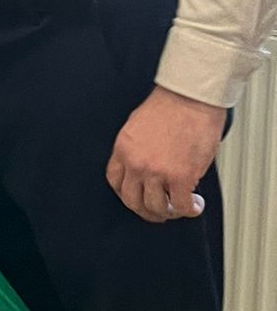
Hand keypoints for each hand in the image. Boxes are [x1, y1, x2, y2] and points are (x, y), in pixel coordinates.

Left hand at [107, 86, 224, 222]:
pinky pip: (182, 206)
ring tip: (179, 206)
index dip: (127, 194)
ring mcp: (157, 172)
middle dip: (146, 210)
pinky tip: (195, 205)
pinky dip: (190, 210)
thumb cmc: (170, 106)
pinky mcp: (180, 177)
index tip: (138, 197)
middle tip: (160, 210)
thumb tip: (145, 168)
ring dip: (169, 212)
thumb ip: (136, 149)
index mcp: (123, 148)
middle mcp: (136, 163)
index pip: (115, 181)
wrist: (190, 98)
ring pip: (156, 208)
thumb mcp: (137, 125)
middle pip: (132, 201)